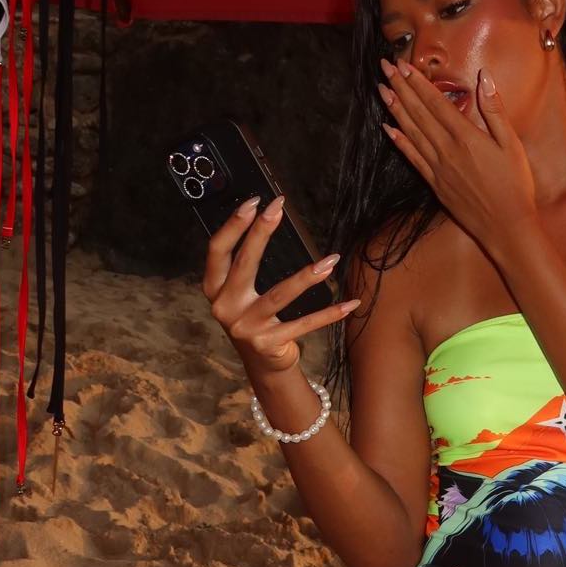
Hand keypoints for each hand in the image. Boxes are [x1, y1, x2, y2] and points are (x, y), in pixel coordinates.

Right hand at [202, 195, 358, 378]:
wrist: (261, 364)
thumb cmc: (254, 318)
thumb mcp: (240, 293)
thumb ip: (243, 266)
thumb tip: (264, 221)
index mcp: (215, 289)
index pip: (218, 251)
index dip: (233, 225)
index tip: (252, 202)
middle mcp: (226, 307)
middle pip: (244, 264)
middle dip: (261, 233)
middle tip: (277, 207)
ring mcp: (246, 327)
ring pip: (280, 295)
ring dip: (308, 277)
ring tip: (331, 260)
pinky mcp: (269, 343)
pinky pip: (304, 324)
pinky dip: (329, 314)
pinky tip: (350, 304)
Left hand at [379, 59, 536, 258]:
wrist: (506, 226)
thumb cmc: (515, 184)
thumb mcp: (512, 144)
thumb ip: (495, 110)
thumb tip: (484, 78)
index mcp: (466, 137)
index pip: (436, 102)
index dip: (418, 82)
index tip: (403, 65)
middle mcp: (446, 150)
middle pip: (418, 113)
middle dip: (401, 88)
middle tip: (384, 67)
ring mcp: (437, 168)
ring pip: (411, 132)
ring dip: (395, 110)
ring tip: (381, 90)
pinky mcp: (434, 183)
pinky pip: (412, 158)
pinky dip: (399, 142)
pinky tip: (388, 130)